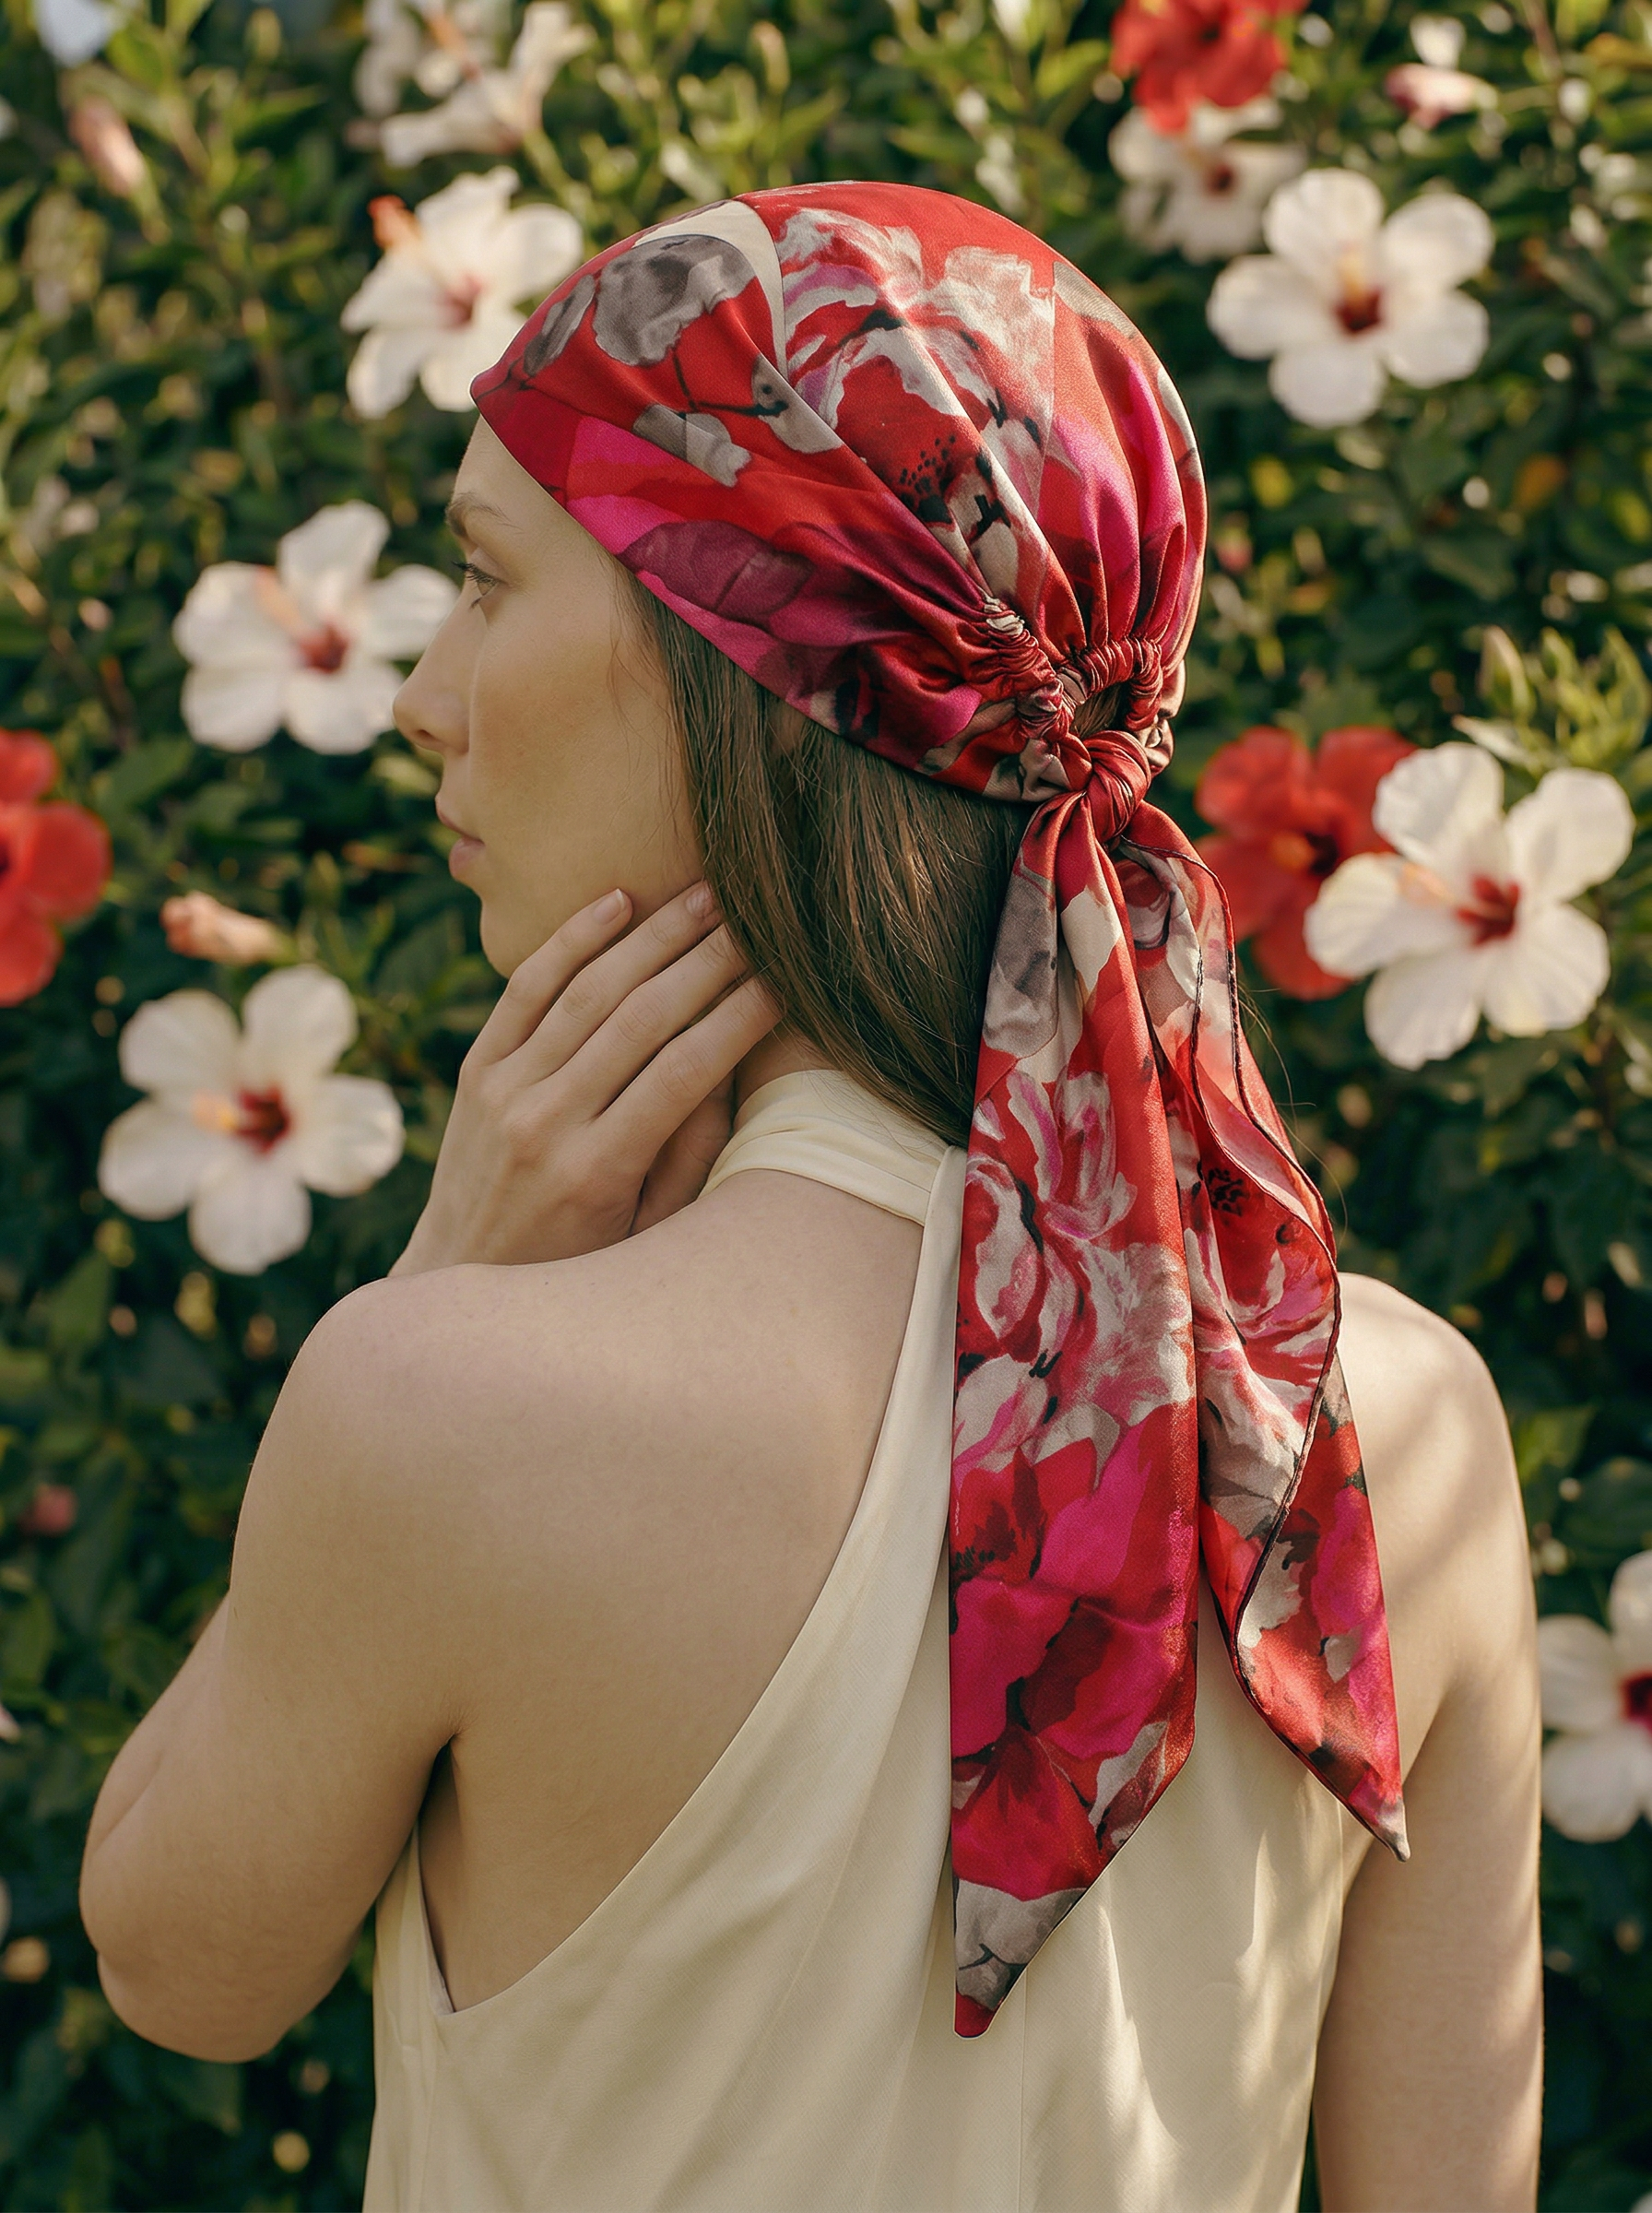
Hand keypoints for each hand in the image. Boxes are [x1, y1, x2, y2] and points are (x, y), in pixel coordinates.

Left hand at [391, 882, 779, 1273]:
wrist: (459, 1275)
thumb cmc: (578, 1264)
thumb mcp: (647, 1232)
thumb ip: (691, 1154)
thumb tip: (731, 1067)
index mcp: (597, 1171)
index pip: (686, 1070)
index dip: (741, 1017)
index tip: (787, 979)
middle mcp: (545, 1121)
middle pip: (642, 1017)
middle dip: (709, 960)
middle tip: (759, 918)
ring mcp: (505, 1089)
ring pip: (587, 991)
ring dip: (653, 935)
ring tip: (707, 895)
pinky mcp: (477, 1069)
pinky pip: (525, 988)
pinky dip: (571, 939)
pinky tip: (617, 901)